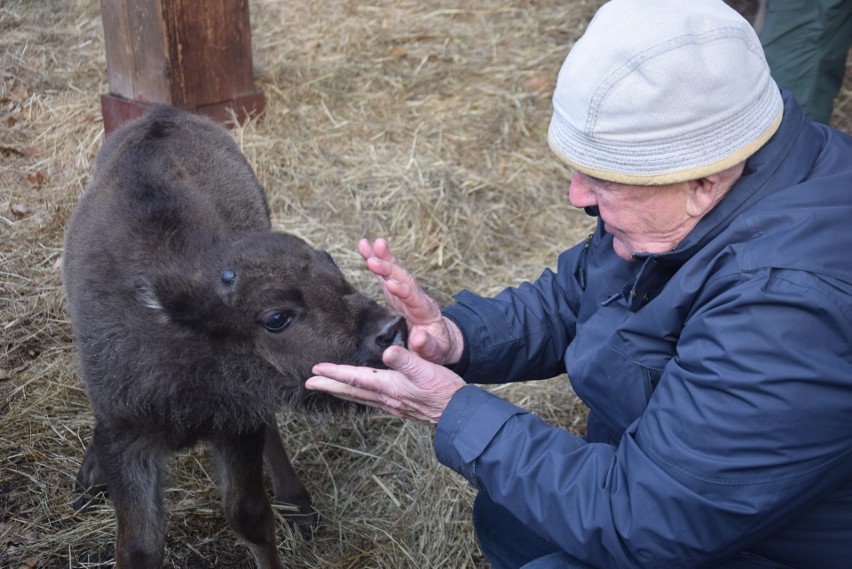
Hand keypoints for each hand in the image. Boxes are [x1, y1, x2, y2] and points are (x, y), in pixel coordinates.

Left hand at [306, 345, 465, 425]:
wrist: (459, 414)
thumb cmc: (444, 391)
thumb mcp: (427, 370)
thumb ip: (406, 360)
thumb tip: (388, 352)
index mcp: (389, 387)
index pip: (355, 378)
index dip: (334, 373)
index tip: (315, 371)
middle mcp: (386, 398)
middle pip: (351, 390)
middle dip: (329, 386)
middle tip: (309, 383)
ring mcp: (392, 404)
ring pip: (359, 396)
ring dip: (341, 390)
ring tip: (326, 386)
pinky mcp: (400, 406)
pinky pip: (370, 400)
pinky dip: (358, 394)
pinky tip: (360, 393)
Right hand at [359, 238, 462, 364]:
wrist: (437, 342)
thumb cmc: (435, 349)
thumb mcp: (435, 353)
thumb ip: (427, 346)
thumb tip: (418, 338)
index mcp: (427, 312)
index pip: (415, 299)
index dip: (403, 291)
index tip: (391, 285)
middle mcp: (416, 297)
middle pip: (403, 279)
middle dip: (389, 268)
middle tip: (374, 260)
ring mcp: (404, 293)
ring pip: (393, 272)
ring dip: (381, 257)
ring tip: (367, 243)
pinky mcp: (394, 293)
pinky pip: (384, 275)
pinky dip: (375, 260)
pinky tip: (365, 247)